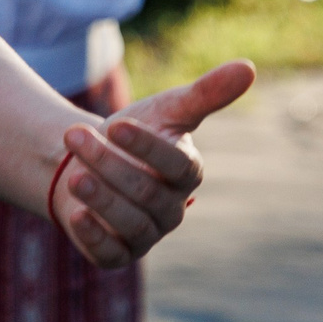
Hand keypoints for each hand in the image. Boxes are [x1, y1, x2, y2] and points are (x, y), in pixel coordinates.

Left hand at [50, 58, 253, 268]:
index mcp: (188, 172)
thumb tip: (249, 67)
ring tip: (73, 175)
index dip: (147, 147)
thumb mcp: (166, 109)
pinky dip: (93, 235)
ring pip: (128, 221)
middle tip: (75, 136)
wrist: (85, 161)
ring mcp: (146, 234)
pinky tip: (76, 215)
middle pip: (146, 192)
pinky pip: (110, 253)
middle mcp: (172, 208)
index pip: (177, 165)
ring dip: (99, 197)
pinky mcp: (118, 253)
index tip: (116, 124)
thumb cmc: (132, 132)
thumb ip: (206, 93)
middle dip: (108, 163)